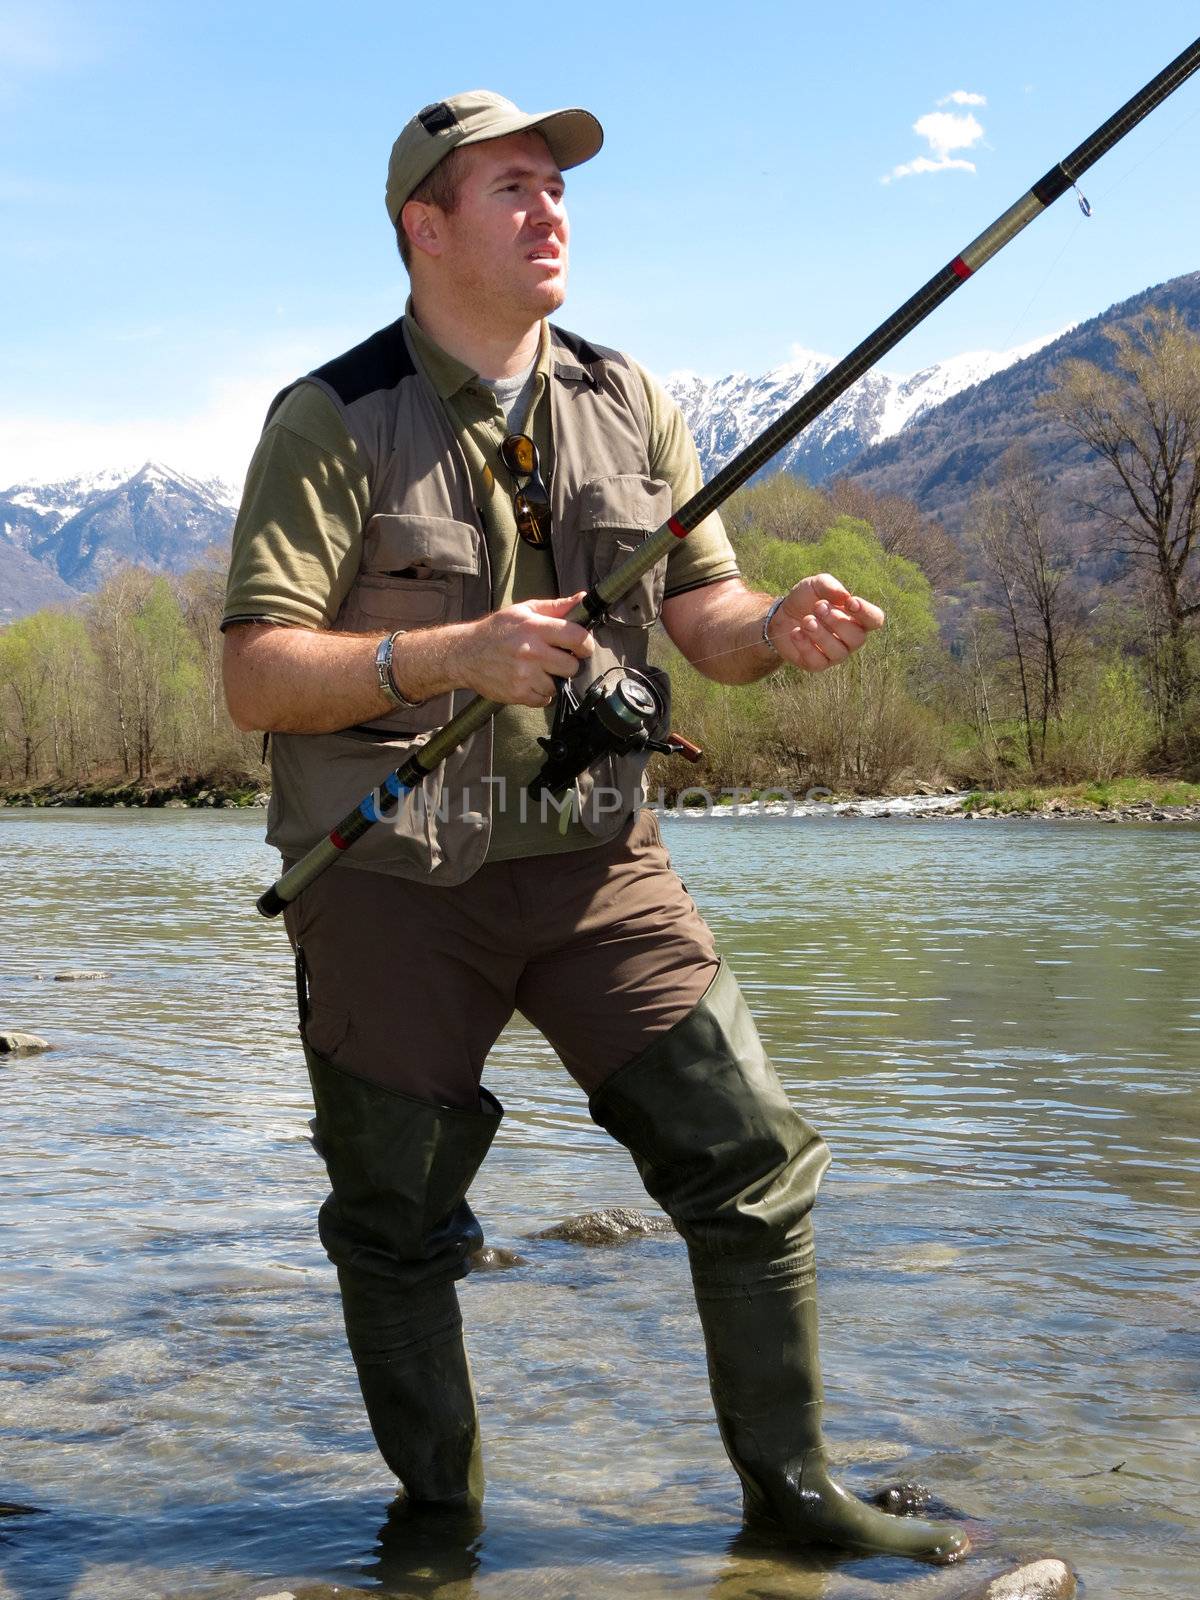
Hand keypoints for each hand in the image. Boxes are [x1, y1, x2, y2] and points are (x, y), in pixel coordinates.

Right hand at [457, 593, 594, 705]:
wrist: (465, 654)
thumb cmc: (497, 631)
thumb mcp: (524, 611)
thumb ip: (556, 607)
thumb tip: (582, 599)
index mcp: (534, 628)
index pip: (576, 637)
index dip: (586, 644)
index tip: (583, 647)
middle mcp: (531, 651)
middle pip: (572, 666)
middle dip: (569, 664)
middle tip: (557, 660)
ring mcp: (524, 674)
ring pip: (558, 685)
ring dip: (552, 680)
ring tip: (538, 670)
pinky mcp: (517, 692)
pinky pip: (544, 699)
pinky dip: (540, 693)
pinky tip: (529, 681)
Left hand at [768, 573, 884, 671]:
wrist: (780, 615)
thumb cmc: (805, 600)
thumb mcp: (815, 585)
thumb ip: (829, 585)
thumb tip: (843, 596)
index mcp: (857, 618)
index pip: (875, 620)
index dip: (866, 612)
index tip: (850, 602)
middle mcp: (850, 639)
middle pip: (858, 638)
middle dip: (838, 622)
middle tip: (818, 606)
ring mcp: (835, 654)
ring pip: (838, 652)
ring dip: (821, 634)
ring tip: (806, 620)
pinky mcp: (817, 664)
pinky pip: (818, 661)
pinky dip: (806, 646)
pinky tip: (796, 632)